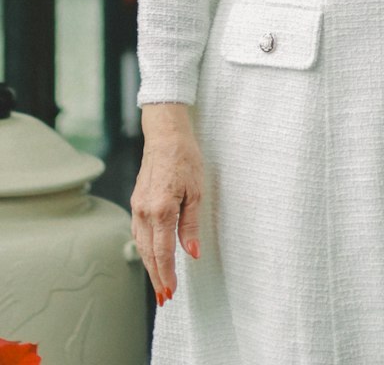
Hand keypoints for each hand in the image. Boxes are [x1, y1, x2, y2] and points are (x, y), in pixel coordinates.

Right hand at [131, 104, 203, 302]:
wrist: (166, 135)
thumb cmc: (185, 159)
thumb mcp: (196, 192)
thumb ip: (191, 225)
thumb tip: (192, 253)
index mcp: (161, 209)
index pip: (162, 252)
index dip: (166, 274)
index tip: (171, 292)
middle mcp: (145, 211)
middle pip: (148, 254)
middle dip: (156, 277)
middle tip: (164, 298)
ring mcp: (137, 207)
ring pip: (141, 245)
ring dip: (149, 266)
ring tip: (159, 284)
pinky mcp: (136, 202)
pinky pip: (138, 232)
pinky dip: (145, 249)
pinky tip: (151, 256)